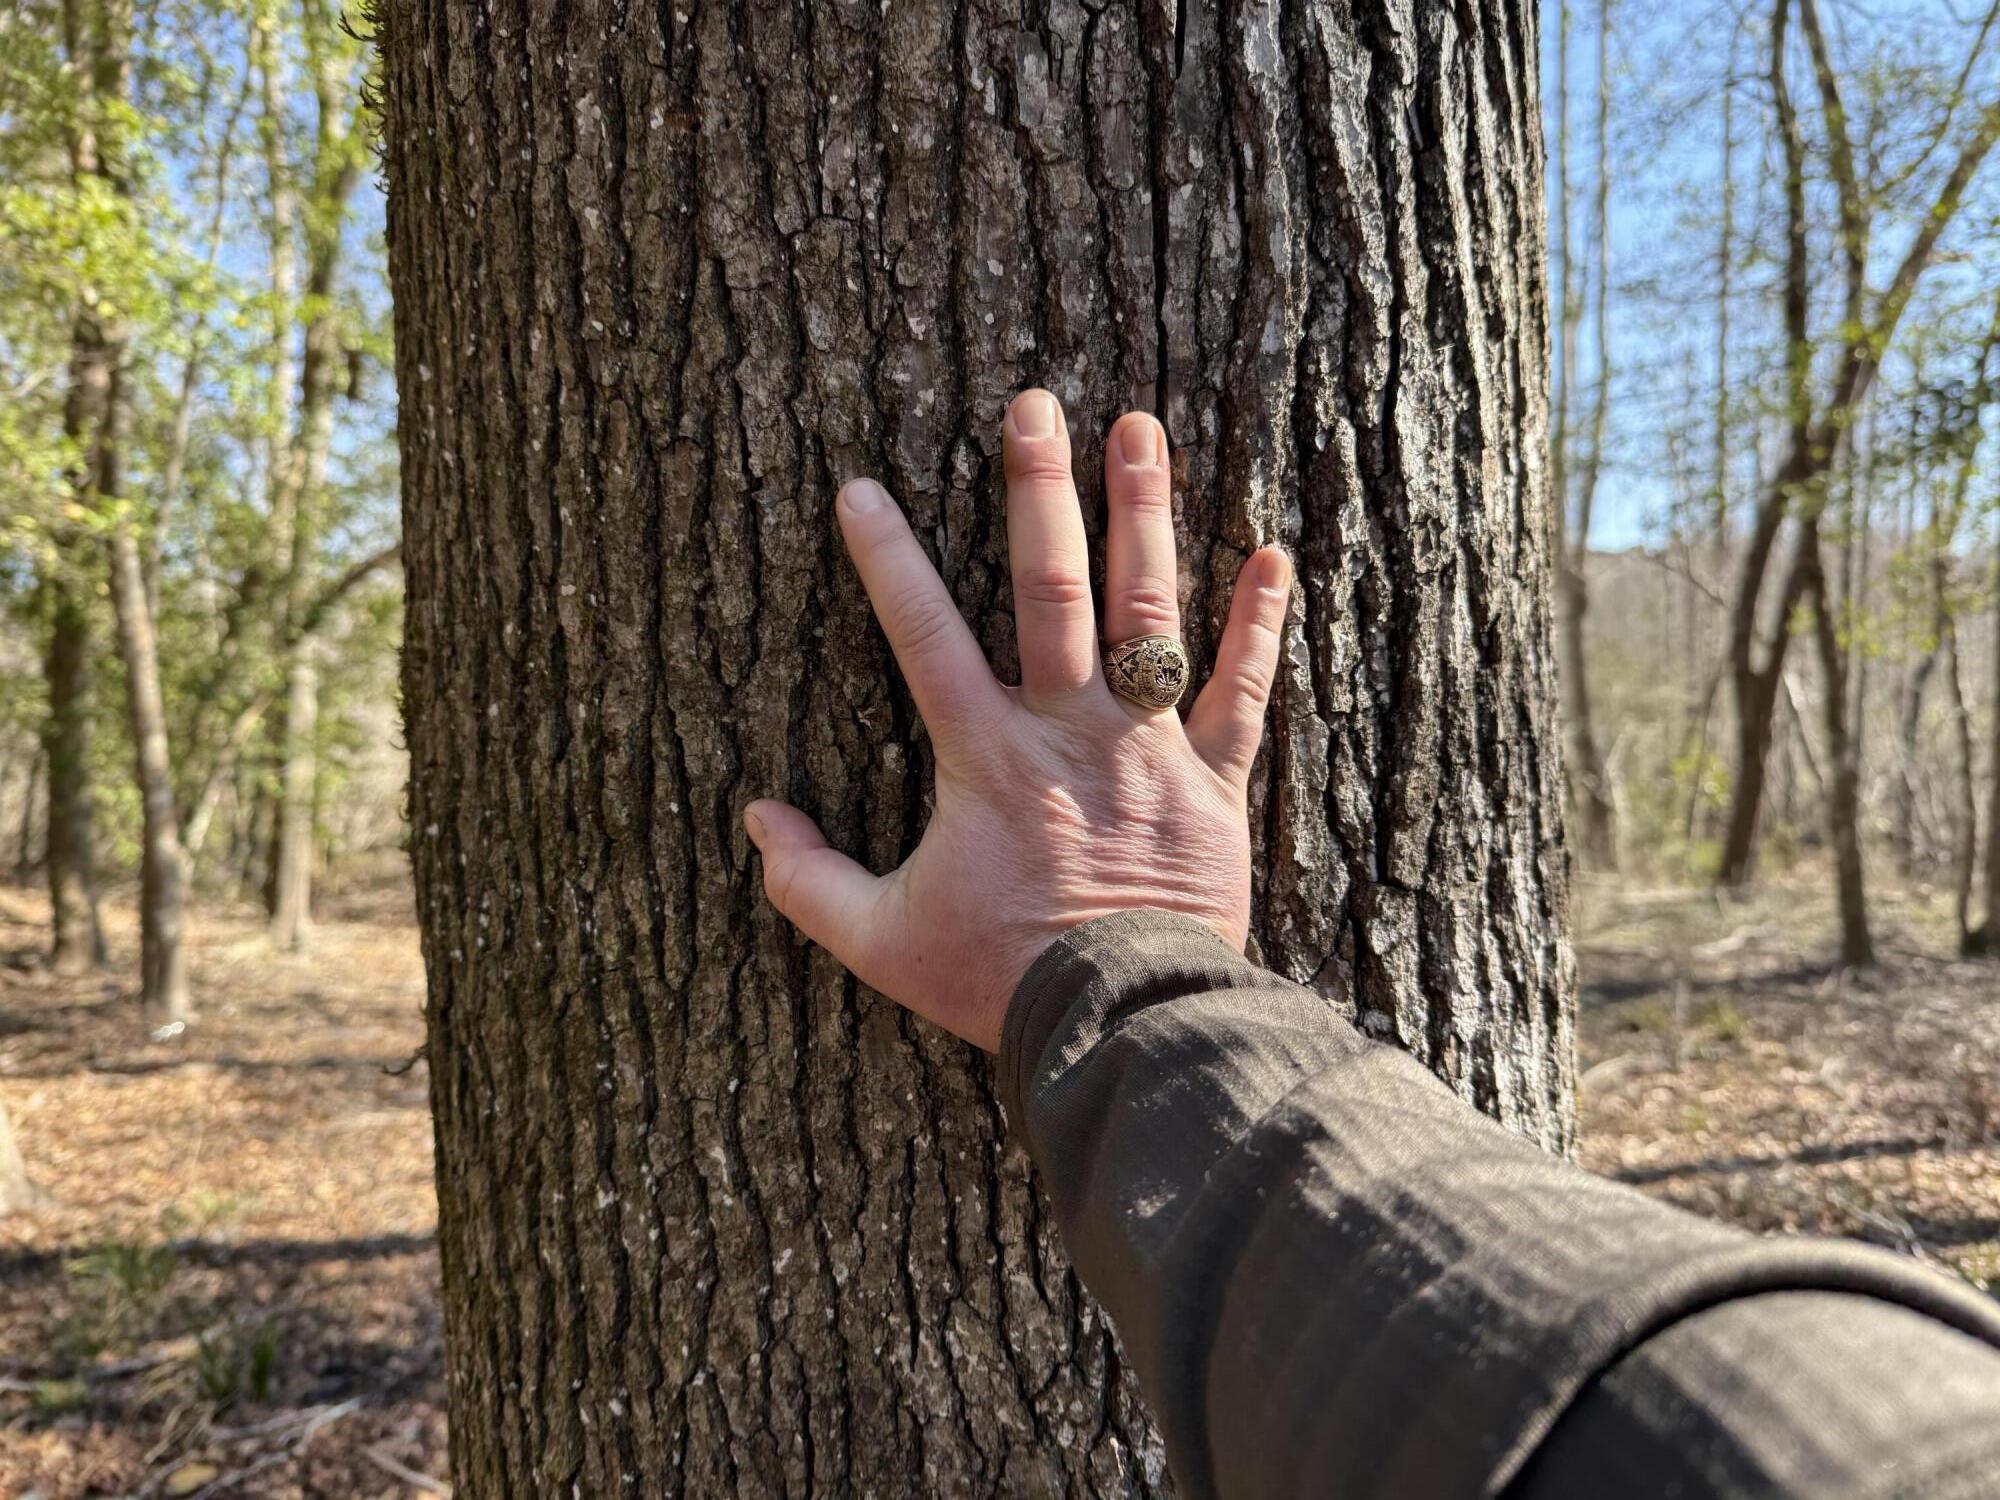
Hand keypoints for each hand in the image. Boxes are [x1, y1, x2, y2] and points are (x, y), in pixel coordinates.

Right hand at [744, 390, 1290, 1051]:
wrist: (1124, 1024)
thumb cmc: (999, 981)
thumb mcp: (881, 941)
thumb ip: (808, 880)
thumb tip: (755, 817)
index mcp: (986, 757)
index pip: (924, 635)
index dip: (888, 559)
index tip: (862, 487)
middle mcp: (1070, 731)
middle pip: (1051, 588)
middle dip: (1039, 489)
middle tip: (1036, 403)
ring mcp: (1149, 750)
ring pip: (1148, 612)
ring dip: (1143, 515)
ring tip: (1141, 428)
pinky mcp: (1214, 783)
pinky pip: (1243, 692)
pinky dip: (1259, 625)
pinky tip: (1274, 554)